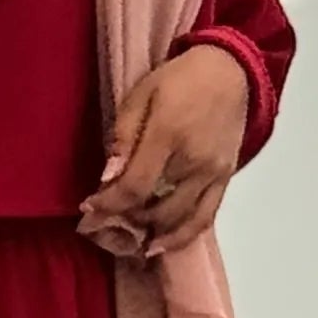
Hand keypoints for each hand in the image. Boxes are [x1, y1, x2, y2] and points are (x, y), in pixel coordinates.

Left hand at [76, 40, 247, 261]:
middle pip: (156, 210)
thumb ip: (124, 138)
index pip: (135, 187)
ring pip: (180, 221)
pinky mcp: (225, 179)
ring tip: (128, 237)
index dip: (108, 205)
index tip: (88, 208)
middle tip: (104, 221)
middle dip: (125, 221)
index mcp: (169, 136)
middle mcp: (194, 161)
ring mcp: (214, 174)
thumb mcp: (141, 96)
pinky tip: (160, 245)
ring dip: (150, 234)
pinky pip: (205, 218)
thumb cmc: (179, 80)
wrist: (229, 71)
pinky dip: (182, 237)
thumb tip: (107, 178)